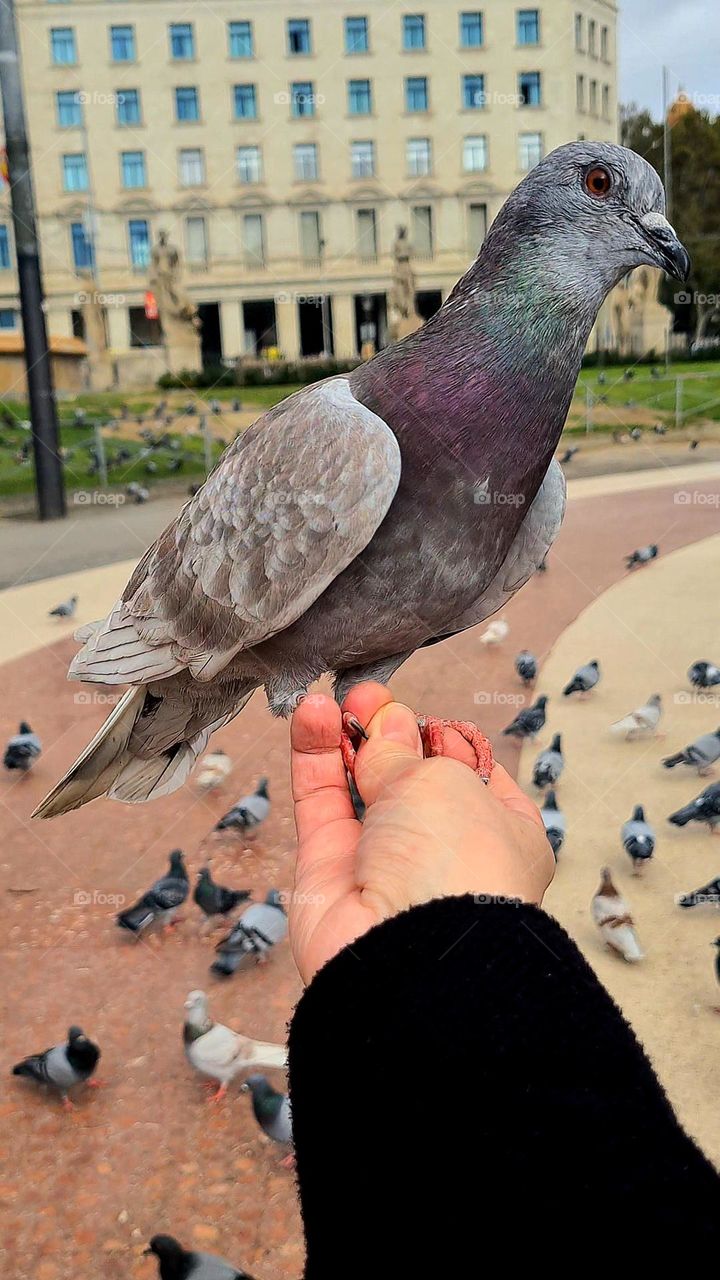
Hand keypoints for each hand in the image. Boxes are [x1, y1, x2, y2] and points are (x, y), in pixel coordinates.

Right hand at [289, 682, 554, 983]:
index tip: (417, 713)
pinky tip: (309, 716)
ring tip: (330, 698)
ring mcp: (386, 866)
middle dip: (387, 733)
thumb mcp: (442, 780)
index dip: (442, 738)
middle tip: (364, 696)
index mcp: (504, 834)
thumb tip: (386, 721)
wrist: (413, 956)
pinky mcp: (331, 876)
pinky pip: (322, 807)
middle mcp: (446, 852)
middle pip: (410, 779)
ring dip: (344, 740)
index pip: (473, 775)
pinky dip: (314, 761)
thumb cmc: (459, 863)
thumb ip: (404, 750)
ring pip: (359, 789)